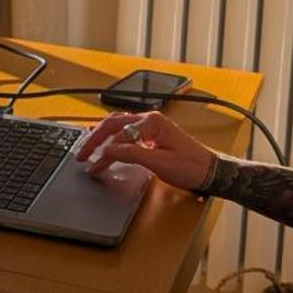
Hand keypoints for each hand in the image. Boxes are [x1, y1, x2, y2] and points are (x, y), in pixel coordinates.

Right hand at [73, 109, 216, 191]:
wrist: (211, 172)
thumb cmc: (192, 167)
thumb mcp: (159, 163)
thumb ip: (132, 154)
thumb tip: (109, 151)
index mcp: (152, 122)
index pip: (118, 135)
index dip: (103, 152)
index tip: (93, 165)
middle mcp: (150, 120)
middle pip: (113, 125)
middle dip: (95, 140)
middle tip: (81, 155)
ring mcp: (151, 126)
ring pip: (118, 127)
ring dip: (102, 138)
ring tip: (88, 150)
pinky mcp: (152, 135)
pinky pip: (126, 133)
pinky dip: (113, 140)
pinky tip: (106, 147)